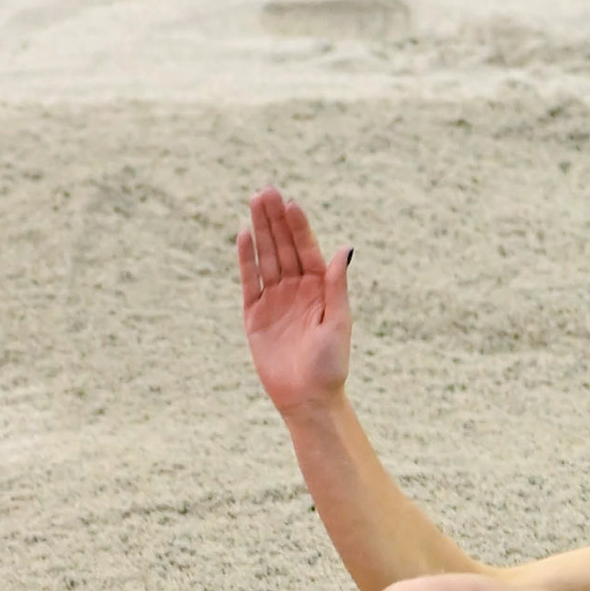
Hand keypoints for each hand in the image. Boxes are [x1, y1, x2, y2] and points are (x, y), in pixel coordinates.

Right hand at [237, 187, 351, 415]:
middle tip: (266, 190)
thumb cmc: (330, 366)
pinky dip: (246, 259)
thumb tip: (344, 248)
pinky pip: (250, 281)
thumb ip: (337, 284)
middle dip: (275, 220)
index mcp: (320, 291)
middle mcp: (297, 291)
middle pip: (284, 248)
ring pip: (266, 258)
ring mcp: (275, 301)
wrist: (308, 400)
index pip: (307, 251)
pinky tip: (244, 235)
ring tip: (254, 201)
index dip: (299, 227)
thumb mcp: (338, 322)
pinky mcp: (256, 315)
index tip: (291, 203)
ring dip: (261, 231)